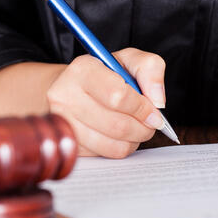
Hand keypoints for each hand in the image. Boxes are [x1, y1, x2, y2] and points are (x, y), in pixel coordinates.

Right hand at [0, 48, 166, 158]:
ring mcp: (60, 123)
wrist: (62, 93)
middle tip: (148, 122)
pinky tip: (113, 137)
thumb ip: (150, 69)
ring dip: (133, 140)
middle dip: (143, 127)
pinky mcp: (62, 144)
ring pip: (114, 146)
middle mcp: (64, 96)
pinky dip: (117, 150)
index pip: (119, 93)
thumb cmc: (101, 77)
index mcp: (81, 70)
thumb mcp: (126, 61)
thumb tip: (157, 101)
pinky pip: (103, 157)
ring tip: (132, 129)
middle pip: (120, 125)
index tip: (152, 110)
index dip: (143, 106)